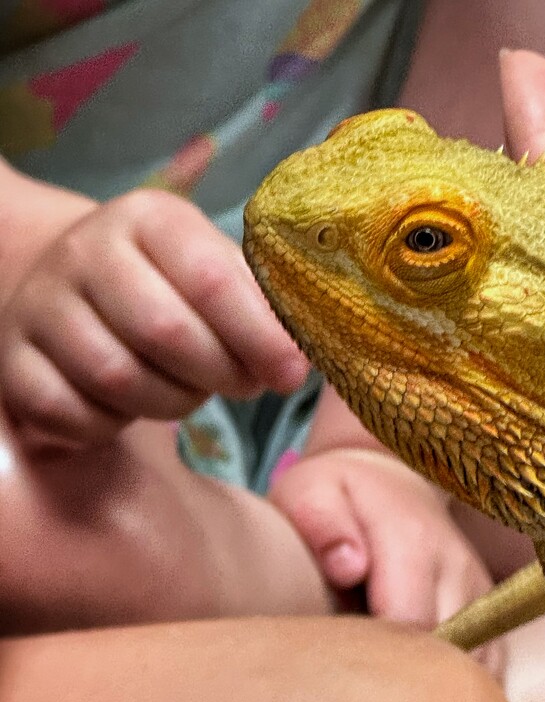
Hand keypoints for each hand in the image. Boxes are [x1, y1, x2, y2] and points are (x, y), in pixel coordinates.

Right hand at [0, 188, 307, 450]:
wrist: (78, 284)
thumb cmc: (173, 284)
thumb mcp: (219, 269)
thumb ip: (264, 304)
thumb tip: (301, 360)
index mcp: (149, 219)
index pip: (211, 280)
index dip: (259, 336)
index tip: (291, 374)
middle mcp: (84, 251)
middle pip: (165, 332)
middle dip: (221, 373)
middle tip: (245, 385)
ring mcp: (39, 305)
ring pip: (118, 378)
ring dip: (172, 402)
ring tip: (192, 391)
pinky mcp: (12, 361)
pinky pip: (69, 413)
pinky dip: (113, 425)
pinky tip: (133, 408)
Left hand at [269, 447, 502, 671]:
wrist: (391, 485)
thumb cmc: (339, 499)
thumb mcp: (311, 492)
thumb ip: (322, 523)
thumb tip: (349, 567)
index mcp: (414, 539)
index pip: (412, 624)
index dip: (374, 661)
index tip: (338, 672)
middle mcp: (458, 566)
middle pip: (446, 654)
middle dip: (402, 686)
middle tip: (354, 694)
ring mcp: (482, 591)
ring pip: (473, 668)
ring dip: (431, 692)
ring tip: (383, 694)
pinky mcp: (493, 613)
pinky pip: (490, 671)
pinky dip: (456, 691)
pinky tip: (416, 692)